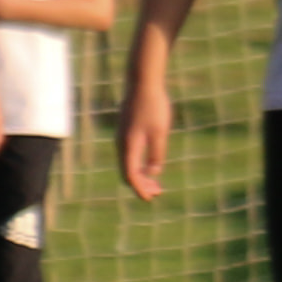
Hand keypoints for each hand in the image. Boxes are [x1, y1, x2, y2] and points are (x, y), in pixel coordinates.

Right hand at [121, 52, 175, 203]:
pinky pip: (129, 154)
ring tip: (156, 182)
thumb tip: (154, 172)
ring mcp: (122, 137)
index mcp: (129, 146)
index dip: (140, 189)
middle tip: (158, 193)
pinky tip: (150, 164)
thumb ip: (157, 154)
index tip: (151, 198)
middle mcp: (121, 143)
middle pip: (127, 171)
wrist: (142, 83)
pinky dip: (138, 164)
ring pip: (128, 163)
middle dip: (141, 184)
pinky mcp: (125, 131)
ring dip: (141, 175)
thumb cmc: (153, 107)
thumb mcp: (160, 133)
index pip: (131, 175)